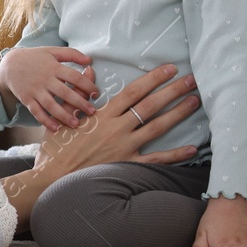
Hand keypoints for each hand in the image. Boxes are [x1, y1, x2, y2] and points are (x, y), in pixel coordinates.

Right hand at [0, 46, 98, 131]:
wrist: (9, 65)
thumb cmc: (34, 57)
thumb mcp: (52, 51)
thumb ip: (71, 54)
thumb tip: (89, 60)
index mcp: (54, 67)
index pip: (75, 77)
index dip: (87, 85)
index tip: (95, 93)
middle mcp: (45, 80)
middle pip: (65, 93)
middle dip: (80, 103)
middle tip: (91, 112)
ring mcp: (35, 91)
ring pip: (51, 105)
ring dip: (64, 115)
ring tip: (76, 124)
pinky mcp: (27, 99)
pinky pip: (37, 112)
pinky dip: (45, 121)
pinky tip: (55, 128)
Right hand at [0, 64, 201, 223]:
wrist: (52, 178)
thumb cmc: (55, 149)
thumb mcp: (63, 116)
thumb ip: (79, 93)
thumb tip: (89, 71)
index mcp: (102, 115)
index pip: (133, 92)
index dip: (152, 78)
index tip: (168, 68)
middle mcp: (116, 129)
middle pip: (149, 105)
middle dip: (172, 90)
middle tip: (191, 79)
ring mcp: (124, 148)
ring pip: (157, 127)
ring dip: (178, 113)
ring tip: (195, 101)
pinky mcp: (126, 165)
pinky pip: (155, 160)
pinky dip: (174, 155)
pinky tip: (192, 148)